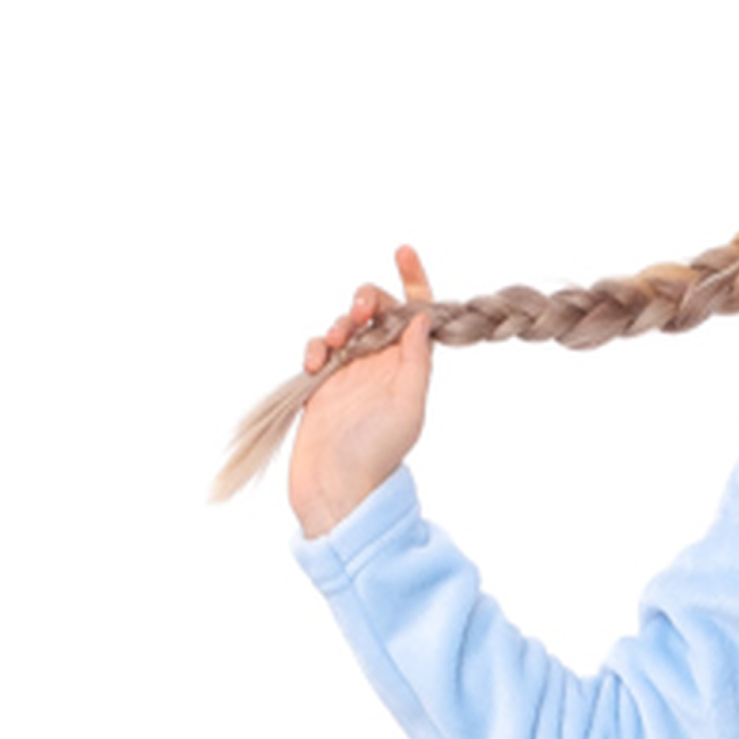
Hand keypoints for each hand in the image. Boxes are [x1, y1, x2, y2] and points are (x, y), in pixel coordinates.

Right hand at [289, 244, 435, 538]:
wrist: (338, 487)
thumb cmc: (378, 454)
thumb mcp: (408, 407)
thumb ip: (415, 361)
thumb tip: (423, 317)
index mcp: (408, 369)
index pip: (414, 316)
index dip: (412, 282)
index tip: (404, 252)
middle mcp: (382, 366)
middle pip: (377, 312)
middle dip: (368, 299)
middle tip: (361, 311)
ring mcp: (351, 373)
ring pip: (345, 325)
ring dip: (340, 323)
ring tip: (338, 342)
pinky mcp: (323, 383)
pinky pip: (318, 348)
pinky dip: (315, 347)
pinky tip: (316, 363)